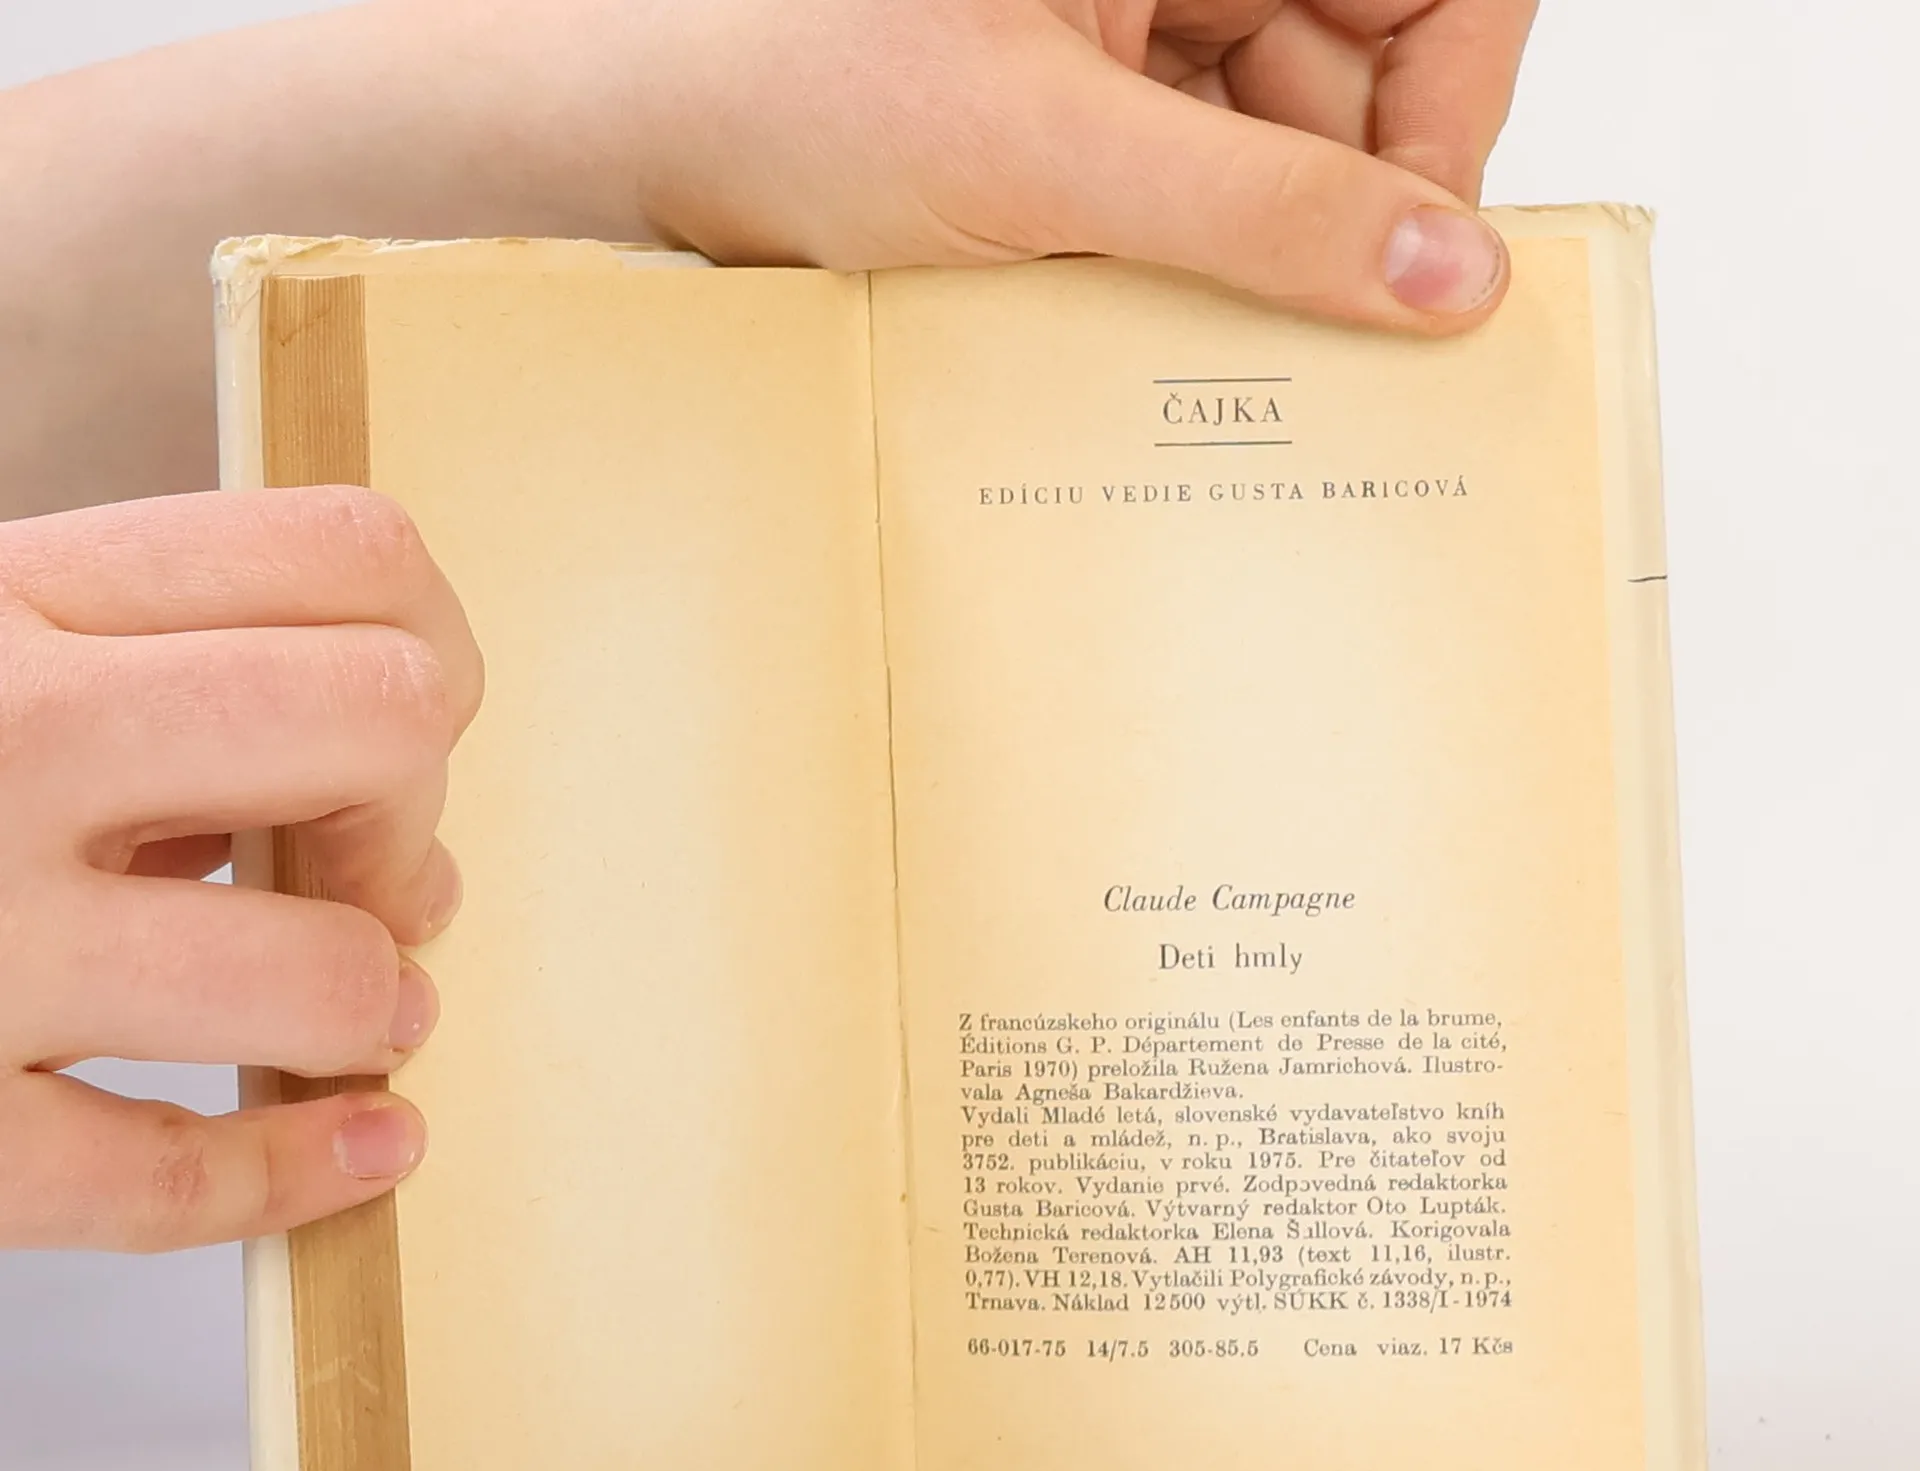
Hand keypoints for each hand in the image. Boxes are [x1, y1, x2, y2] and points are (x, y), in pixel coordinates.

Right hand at [0, 488, 482, 1250]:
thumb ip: (140, 679)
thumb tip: (396, 826)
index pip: (347, 555)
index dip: (429, 654)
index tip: (388, 734)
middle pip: (381, 720)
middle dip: (413, 811)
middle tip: (368, 873)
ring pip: (320, 970)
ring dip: (373, 1001)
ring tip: (351, 1012)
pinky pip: (169, 1181)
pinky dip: (302, 1173)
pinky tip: (367, 1147)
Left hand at [398, 0, 1536, 331]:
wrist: (640, 127)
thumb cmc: (791, 78)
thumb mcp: (1051, 157)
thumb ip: (1262, 210)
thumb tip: (1445, 268)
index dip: (1453, 103)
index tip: (1424, 246)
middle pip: (1360, 69)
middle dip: (1346, 202)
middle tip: (1322, 338)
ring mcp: (1130, 32)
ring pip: (1280, 143)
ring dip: (1261, 250)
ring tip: (1196, 330)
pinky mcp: (1085, 113)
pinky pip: (1196, 185)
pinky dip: (1189, 260)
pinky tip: (1147, 314)